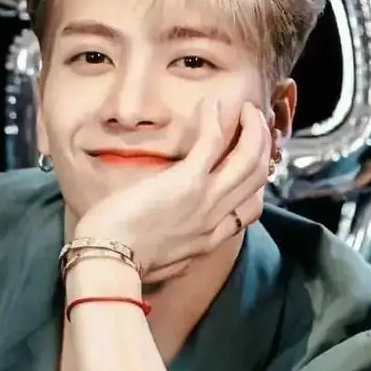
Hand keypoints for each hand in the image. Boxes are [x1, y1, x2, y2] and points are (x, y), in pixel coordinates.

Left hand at [73, 100, 272, 278]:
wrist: (107, 265)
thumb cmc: (118, 264)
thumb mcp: (158, 263)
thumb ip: (173, 249)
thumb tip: (169, 243)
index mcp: (207, 241)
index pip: (250, 209)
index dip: (257, 181)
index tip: (253, 160)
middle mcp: (215, 221)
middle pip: (257, 179)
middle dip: (262, 146)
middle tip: (254, 123)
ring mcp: (205, 201)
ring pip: (249, 160)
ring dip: (252, 129)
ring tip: (245, 109)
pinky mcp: (187, 182)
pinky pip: (213, 143)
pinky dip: (216, 120)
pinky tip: (212, 104)